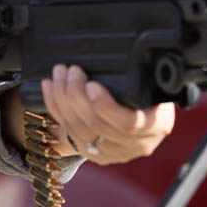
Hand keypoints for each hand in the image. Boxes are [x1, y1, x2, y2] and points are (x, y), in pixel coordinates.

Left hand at [41, 64, 175, 164]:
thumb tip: (121, 53)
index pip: (129, 123)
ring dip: (62, 98)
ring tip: (59, 74)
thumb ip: (141, 77)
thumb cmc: (152, 93)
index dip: (106, 106)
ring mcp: (114, 152)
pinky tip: (49, 88)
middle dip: (77, 95)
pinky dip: (55, 108)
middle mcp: (136, 144)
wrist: (147, 115)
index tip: (92, 85)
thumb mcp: (154, 84)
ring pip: (79, 130)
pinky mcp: (94, 154)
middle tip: (71, 71)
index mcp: (157, 125)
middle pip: (97, 125)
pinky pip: (68, 133)